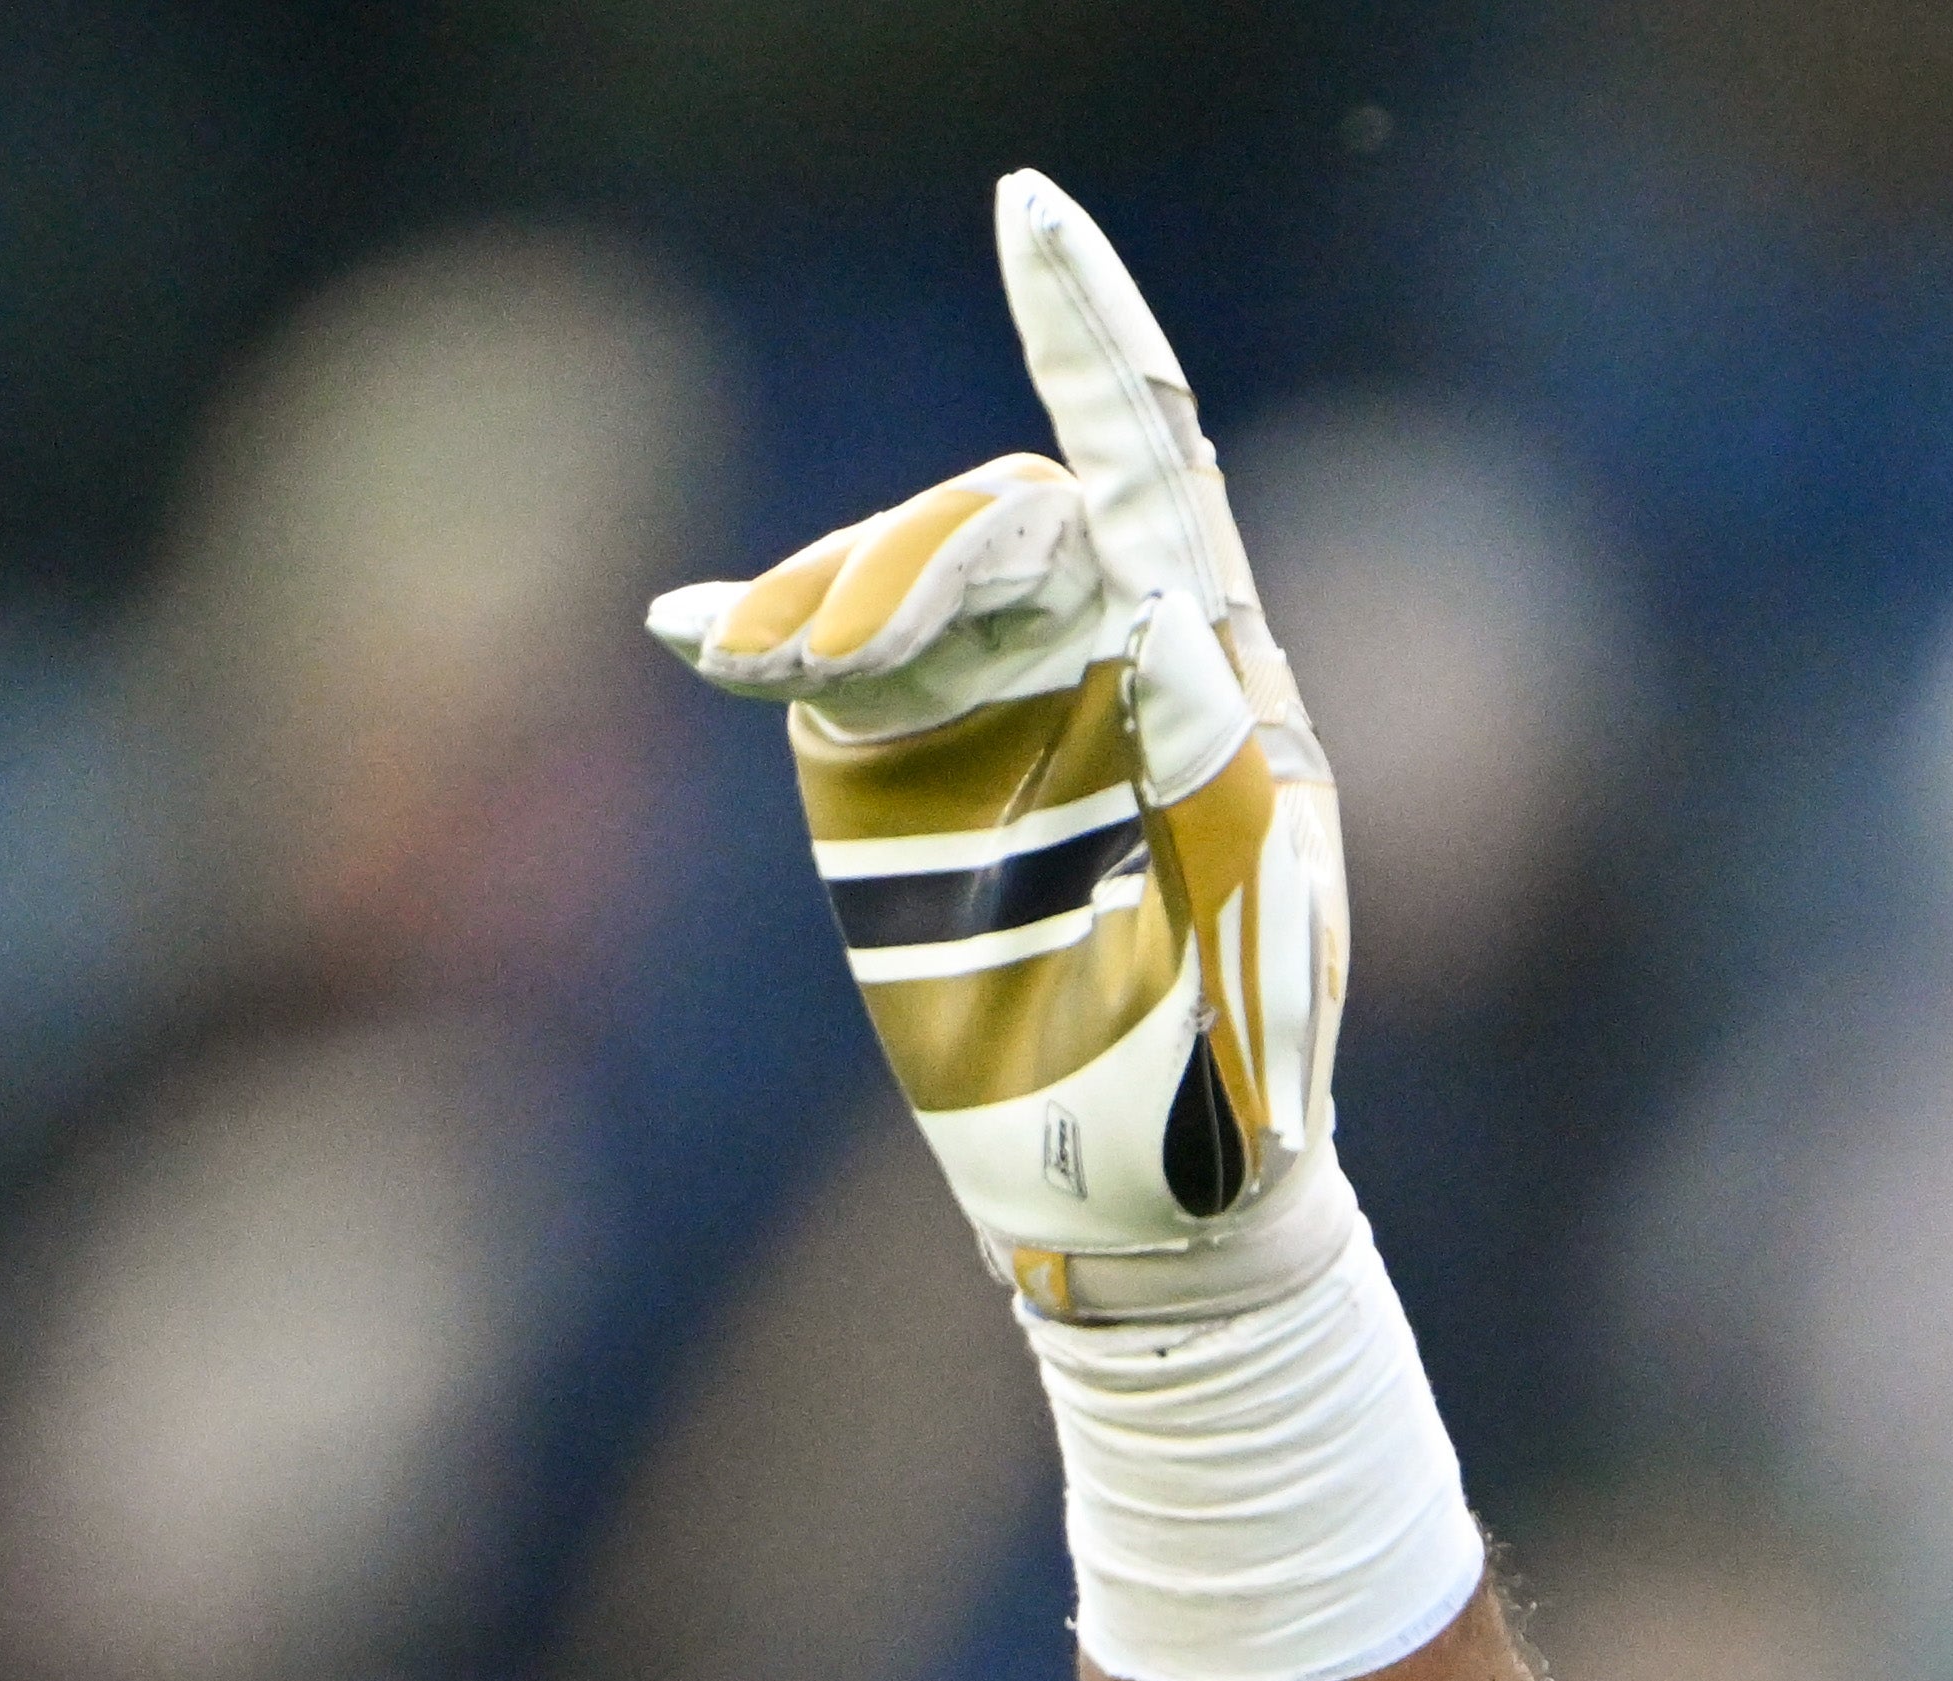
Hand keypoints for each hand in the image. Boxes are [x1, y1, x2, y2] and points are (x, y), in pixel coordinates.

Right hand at [649, 172, 1347, 1305]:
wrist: (1154, 1198)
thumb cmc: (1235, 1063)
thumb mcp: (1246, 898)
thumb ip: (1201, 738)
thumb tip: (1141, 595)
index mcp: (1222, 672)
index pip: (1146, 458)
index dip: (1083, 331)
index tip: (1024, 209)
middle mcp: (1098, 662)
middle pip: (1003, 521)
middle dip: (932, 558)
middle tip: (844, 646)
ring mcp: (986, 713)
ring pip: (904, 583)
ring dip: (849, 600)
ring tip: (781, 654)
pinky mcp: (890, 781)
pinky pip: (822, 669)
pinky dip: (767, 632)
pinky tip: (705, 631)